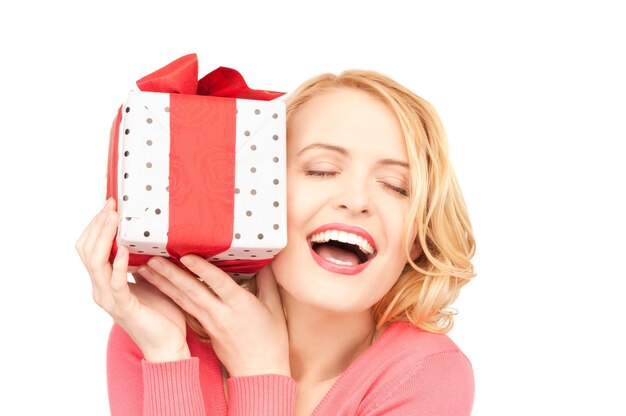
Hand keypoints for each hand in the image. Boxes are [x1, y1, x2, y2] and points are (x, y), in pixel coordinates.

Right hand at [75, 198, 189, 361]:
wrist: (169, 344)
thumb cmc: (162, 312)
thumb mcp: (150, 279)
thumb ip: (141, 261)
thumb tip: (145, 238)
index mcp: (105, 281)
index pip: (89, 247)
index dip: (96, 225)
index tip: (110, 204)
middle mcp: (101, 289)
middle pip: (86, 250)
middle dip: (98, 224)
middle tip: (111, 204)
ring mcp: (109, 299)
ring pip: (95, 262)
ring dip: (105, 237)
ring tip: (115, 218)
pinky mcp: (123, 307)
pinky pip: (115, 282)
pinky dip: (118, 263)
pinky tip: (124, 249)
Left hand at [138, 255, 289, 377]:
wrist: (259, 373)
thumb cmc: (272, 341)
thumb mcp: (275, 308)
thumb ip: (267, 282)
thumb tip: (265, 260)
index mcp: (240, 306)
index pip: (217, 283)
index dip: (201, 269)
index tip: (186, 255)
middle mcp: (220, 314)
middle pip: (192, 291)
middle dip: (170, 274)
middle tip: (152, 258)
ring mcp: (210, 323)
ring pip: (183, 300)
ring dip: (163, 284)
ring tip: (146, 269)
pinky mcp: (205, 330)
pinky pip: (186, 309)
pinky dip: (172, 296)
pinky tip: (162, 287)